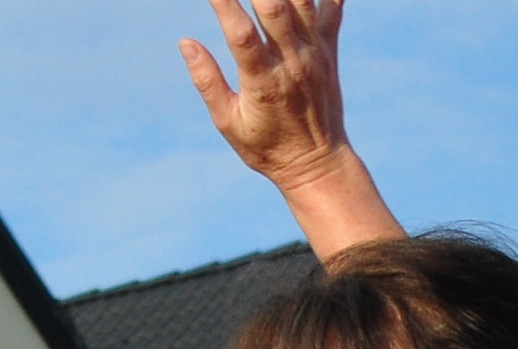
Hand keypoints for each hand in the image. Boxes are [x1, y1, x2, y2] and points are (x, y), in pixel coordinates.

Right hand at [179, 0, 402, 252]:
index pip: (240, 33)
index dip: (224, 4)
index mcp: (263, 82)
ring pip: (302, 3)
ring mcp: (314, 54)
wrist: (318, 164)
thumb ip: (207, 81)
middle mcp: (292, 63)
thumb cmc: (267, 147)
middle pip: (275, 8)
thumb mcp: (228, 123)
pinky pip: (332, 9)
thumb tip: (185, 42)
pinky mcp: (329, 50)